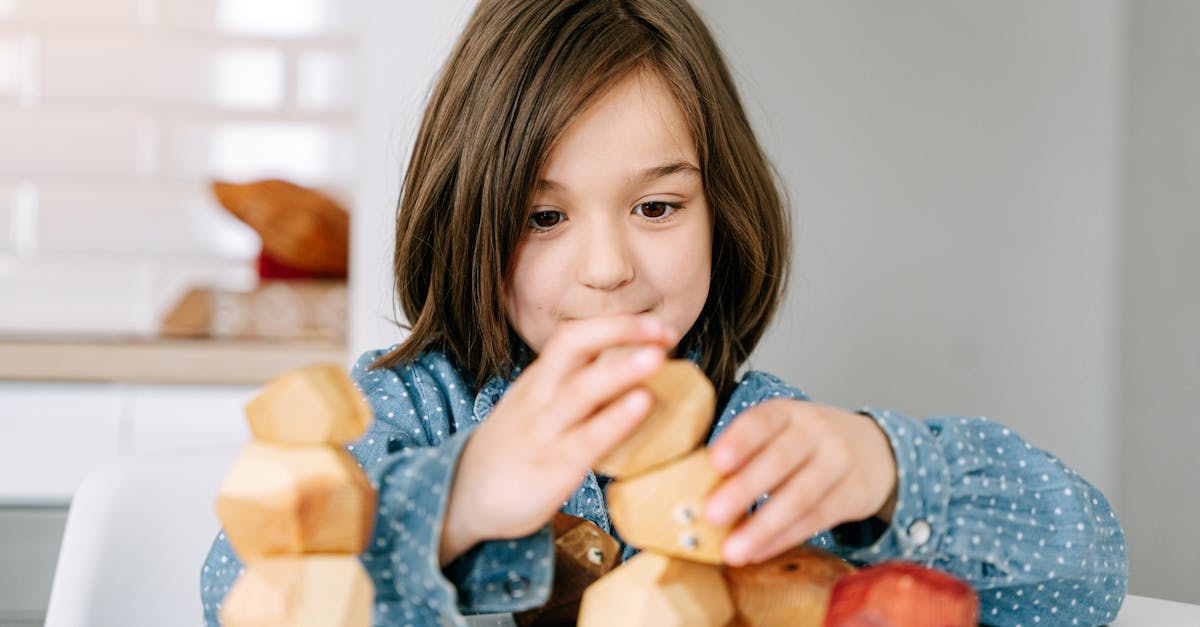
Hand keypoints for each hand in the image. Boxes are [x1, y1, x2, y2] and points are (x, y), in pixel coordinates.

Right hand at [439, 314, 677, 564]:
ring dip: (621, 369)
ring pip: (581, 388)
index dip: (615, 325)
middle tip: (664, 329)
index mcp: (538, 380)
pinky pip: (587, 437)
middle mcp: (539, 396)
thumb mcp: (536, 410)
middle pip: (574, 346)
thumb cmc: (514, 451)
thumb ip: (573, 391)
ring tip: (658, 356)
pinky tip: (643, 403)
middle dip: (620, 330)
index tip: (656, 325)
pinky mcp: (552, 466)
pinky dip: (617, 418)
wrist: (461, 497)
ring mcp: (544, 430)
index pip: (573, 336)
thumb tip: (628, 372)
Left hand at [703, 399, 897, 565]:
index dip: (739, 440)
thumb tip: (695, 484)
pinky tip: (757, 551)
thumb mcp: (783, 429)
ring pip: (800, 496)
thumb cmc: (807, 442)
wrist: (873, 449)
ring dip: (762, 526)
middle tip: (712, 514)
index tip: (715, 461)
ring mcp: (838, 462)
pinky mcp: (853, 495)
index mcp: (789, 412)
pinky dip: (783, 539)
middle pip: (779, 460)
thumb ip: (748, 449)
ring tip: (732, 550)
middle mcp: (816, 432)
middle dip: (744, 489)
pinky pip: (815, 519)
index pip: (763, 421)